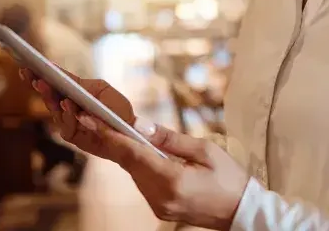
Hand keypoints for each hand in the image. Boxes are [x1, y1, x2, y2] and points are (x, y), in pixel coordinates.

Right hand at [19, 67, 139, 159]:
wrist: (130, 131)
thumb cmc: (116, 108)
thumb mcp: (101, 89)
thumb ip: (81, 84)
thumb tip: (59, 73)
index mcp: (73, 94)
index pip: (54, 83)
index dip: (40, 74)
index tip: (29, 64)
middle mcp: (67, 108)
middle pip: (49, 96)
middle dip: (40, 85)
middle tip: (33, 75)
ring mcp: (68, 123)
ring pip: (54, 110)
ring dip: (51, 98)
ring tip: (46, 85)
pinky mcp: (73, 136)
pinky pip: (66, 125)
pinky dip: (67, 115)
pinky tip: (67, 104)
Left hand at [75, 113, 248, 229]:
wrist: (241, 211)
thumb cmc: (230, 179)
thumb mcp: (205, 151)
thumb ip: (170, 138)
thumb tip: (141, 124)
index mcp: (172, 180)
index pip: (132, 153)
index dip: (108, 134)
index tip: (89, 119)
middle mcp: (159, 197)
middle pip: (127, 163)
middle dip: (107, 138)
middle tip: (88, 116)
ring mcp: (158, 205)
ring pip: (132, 171)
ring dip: (121, 150)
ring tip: (106, 127)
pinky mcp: (159, 207)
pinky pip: (141, 180)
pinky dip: (135, 163)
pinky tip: (132, 148)